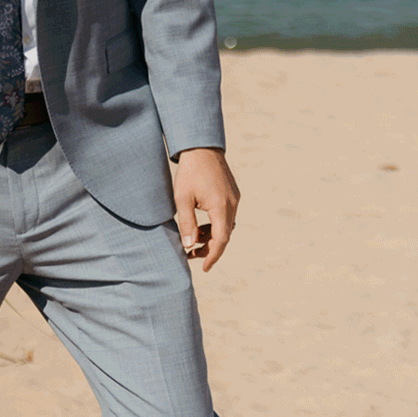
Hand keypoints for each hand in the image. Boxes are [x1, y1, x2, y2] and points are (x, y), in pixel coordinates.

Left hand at [173, 147, 239, 271]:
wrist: (202, 148)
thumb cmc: (190, 173)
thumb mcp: (182, 199)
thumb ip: (187, 224)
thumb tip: (189, 246)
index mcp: (221, 207)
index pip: (221, 239)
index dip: (213, 256)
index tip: (205, 268)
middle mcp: (232, 204)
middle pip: (225, 234)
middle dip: (210, 248)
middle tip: (192, 255)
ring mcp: (234, 198)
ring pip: (227, 225)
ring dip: (213, 236)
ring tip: (194, 239)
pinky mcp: (232, 193)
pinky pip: (227, 215)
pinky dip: (216, 224)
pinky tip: (202, 224)